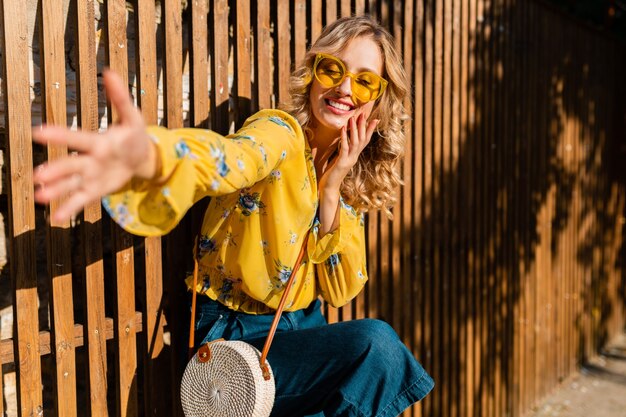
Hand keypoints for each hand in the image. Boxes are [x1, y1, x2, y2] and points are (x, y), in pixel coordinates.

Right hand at [33, 69, 157, 222]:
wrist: (141, 157)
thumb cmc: (133, 134)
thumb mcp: (132, 117)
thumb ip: (120, 98)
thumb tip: (110, 72)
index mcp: (97, 141)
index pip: (77, 138)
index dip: (60, 136)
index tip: (39, 132)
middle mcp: (89, 159)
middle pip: (71, 165)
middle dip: (56, 170)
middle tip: (38, 175)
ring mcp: (91, 175)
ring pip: (71, 184)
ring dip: (57, 191)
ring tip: (40, 197)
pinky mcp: (96, 189)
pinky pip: (81, 200)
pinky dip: (69, 209)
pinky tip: (56, 219)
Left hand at [317, 113, 377, 235]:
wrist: (329, 188)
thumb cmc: (333, 174)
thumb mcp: (340, 160)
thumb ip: (344, 152)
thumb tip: (345, 142)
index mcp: (354, 156)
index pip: (364, 141)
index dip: (370, 130)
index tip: (375, 119)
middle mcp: (354, 157)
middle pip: (362, 139)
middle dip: (363, 126)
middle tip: (364, 113)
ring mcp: (349, 160)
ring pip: (355, 142)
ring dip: (354, 129)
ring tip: (353, 118)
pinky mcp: (342, 162)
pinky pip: (344, 148)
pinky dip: (344, 138)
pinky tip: (343, 129)